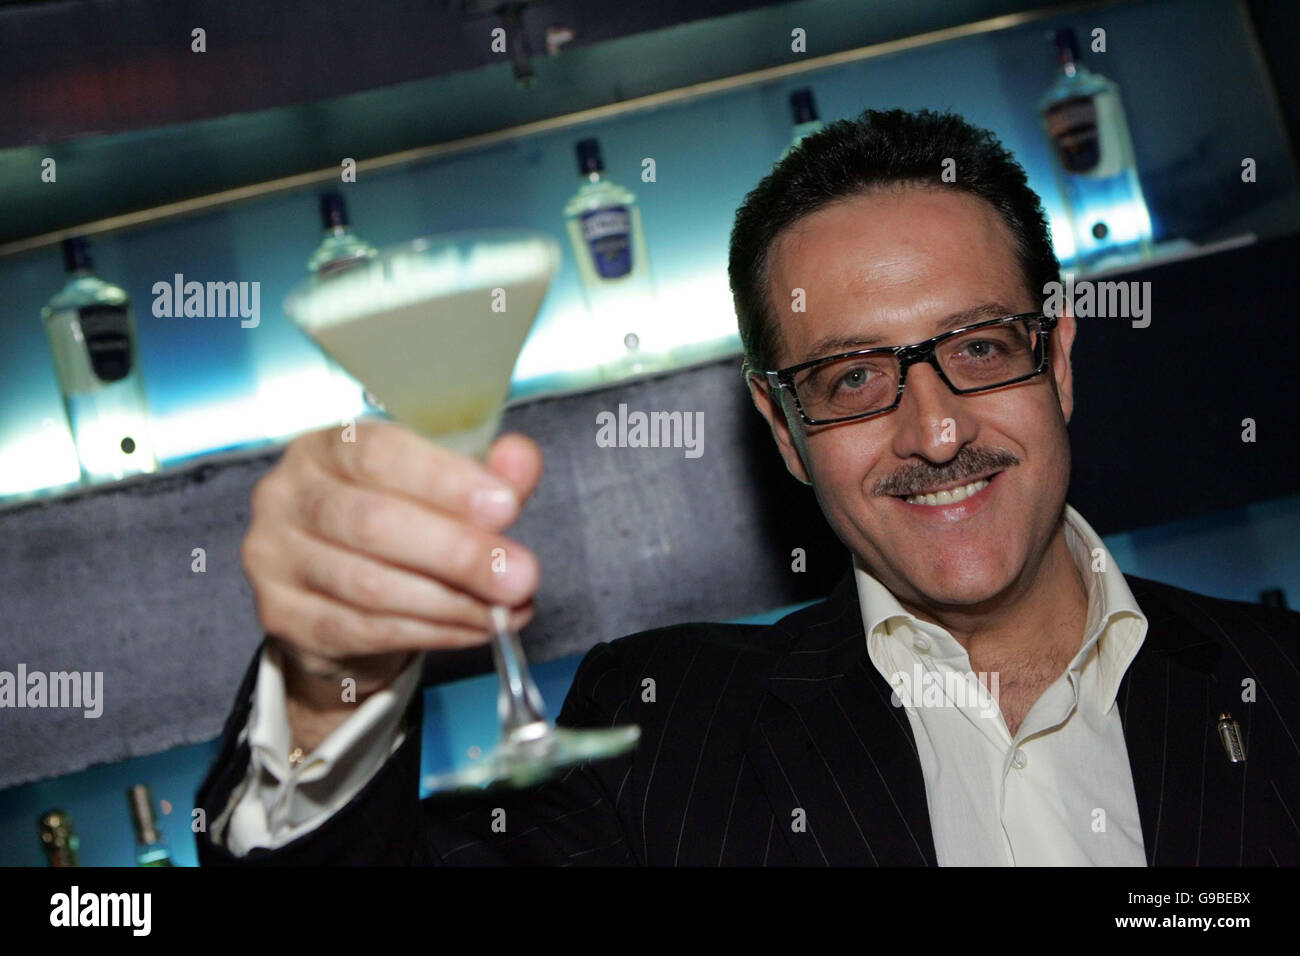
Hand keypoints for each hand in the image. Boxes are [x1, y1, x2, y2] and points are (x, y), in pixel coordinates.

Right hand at [240, 421, 543, 709]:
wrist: (339, 595)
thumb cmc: (397, 521)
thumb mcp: (444, 487)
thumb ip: (486, 471)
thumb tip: (521, 460)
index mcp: (326, 446)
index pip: (377, 453)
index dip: (444, 480)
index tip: (506, 506)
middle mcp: (287, 495)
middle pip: (372, 523)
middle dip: (458, 552)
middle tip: (520, 575)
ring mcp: (275, 558)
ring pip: (369, 586)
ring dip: (451, 602)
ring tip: (505, 609)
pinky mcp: (283, 616)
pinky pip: (364, 630)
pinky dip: (430, 632)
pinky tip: (474, 628)